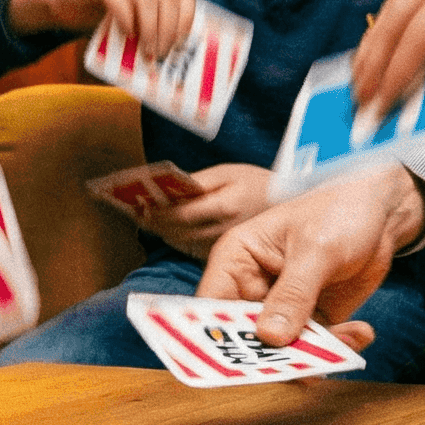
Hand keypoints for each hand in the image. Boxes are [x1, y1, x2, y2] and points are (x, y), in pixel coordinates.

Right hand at [7, 0, 195, 55]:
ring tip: (146, 51)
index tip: (182, 41)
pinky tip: (126, 34)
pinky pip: (120, 0)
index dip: (186, 14)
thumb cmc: (101, 9)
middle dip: (167, 28)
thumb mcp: (135, 9)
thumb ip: (154, 15)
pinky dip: (127, 20)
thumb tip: (178, 45)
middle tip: (161, 53)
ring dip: (149, 29)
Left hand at [134, 164, 272, 258]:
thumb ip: (198, 181)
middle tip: (135, 212)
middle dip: (154, 222)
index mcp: (226, 206)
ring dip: (161, 232)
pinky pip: (192, 248)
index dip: (157, 211)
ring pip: (182, 243)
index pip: (182, 213)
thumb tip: (168, 189)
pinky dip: (175, 238)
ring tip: (144, 219)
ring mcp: (225, 243)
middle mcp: (225, 229)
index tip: (139, 204)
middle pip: (178, 231)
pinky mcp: (225, 251)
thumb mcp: (228, 172)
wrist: (288, 203)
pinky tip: (165, 228)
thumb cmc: (257, 183)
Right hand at [199, 163, 424, 347]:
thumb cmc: (338, 212)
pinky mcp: (311, 320)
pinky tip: (361, 331)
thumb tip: (270, 337)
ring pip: (282, 350)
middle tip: (303, 367)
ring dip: (313, 355)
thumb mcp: (316, 249)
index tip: (232, 365)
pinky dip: (338, 347)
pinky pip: (314, 348)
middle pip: (244, 336)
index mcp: (237, 260)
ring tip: (348, 342)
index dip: (213, 337)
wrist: (381, 212)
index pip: (210, 305)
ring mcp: (282, 308)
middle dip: (272, 356)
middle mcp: (252, 288)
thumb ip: (293, 293)